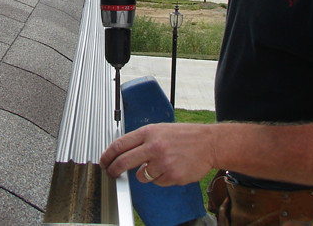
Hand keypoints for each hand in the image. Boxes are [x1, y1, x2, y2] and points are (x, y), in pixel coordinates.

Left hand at [99, 123, 215, 185]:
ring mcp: (162, 162)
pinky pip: (158, 182)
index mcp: (149, 132)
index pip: (119, 144)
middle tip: (112, 173)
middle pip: (123, 162)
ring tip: (160, 165)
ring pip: (141, 176)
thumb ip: (142, 140)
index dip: (107, 155)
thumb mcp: (160, 130)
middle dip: (114, 170)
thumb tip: (123, 151)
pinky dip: (162, 178)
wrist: (208, 143)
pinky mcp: (172, 175)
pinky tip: (172, 168)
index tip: (103, 161)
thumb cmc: (185, 136)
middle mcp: (154, 146)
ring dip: (145, 174)